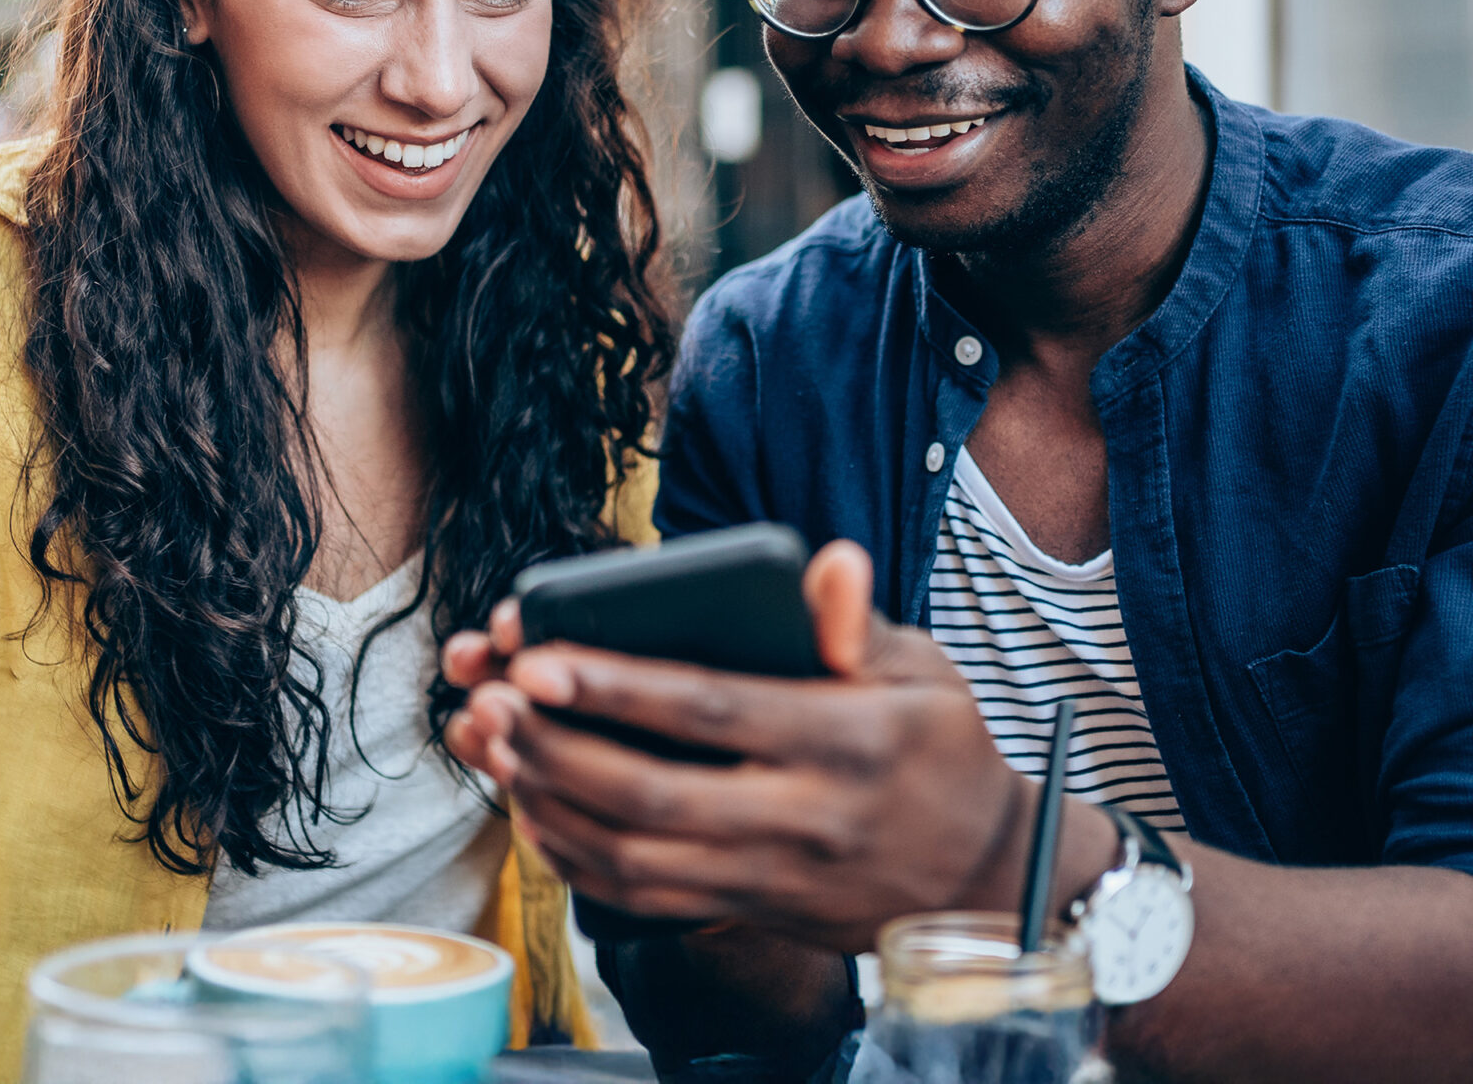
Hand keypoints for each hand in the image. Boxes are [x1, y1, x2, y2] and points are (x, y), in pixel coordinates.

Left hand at [443, 541, 1085, 952]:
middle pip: (652, 794)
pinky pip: (644, 898)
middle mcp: (801, 816)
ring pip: (635, 856)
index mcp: (842, 739)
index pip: (710, 708)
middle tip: (491, 701)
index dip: (616, 687)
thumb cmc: (942, 751)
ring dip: (550, 803)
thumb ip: (858, 622)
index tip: (539, 658)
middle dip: (556, 749)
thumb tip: (829, 563)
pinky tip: (536, 810)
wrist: (981, 874)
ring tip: (495, 746)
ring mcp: (772, 875)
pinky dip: (577, 858)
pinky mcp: (751, 910)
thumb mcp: (924, 670)